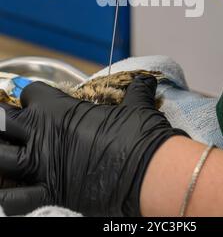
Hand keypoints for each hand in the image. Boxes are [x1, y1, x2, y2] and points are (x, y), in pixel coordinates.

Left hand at [0, 75, 187, 215]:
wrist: (150, 172)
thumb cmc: (140, 135)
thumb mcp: (137, 105)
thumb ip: (136, 90)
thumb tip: (146, 81)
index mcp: (60, 110)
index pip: (30, 93)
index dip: (32, 95)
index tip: (36, 99)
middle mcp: (44, 136)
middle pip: (3, 122)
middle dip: (3, 122)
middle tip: (9, 125)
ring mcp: (43, 167)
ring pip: (0, 158)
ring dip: (1, 155)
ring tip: (5, 155)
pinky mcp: (50, 194)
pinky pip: (14, 199)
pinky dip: (6, 196)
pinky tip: (4, 192)